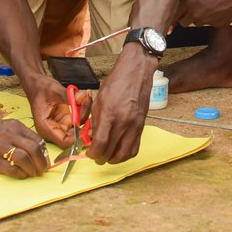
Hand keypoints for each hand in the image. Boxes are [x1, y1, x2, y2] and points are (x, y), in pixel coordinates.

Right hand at [0, 118, 50, 177]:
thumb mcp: (6, 126)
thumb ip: (21, 135)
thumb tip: (38, 149)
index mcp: (15, 126)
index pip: (37, 139)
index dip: (44, 152)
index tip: (45, 160)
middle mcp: (9, 135)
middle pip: (33, 149)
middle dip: (42, 162)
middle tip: (42, 170)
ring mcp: (0, 147)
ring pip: (24, 158)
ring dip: (32, 169)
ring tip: (33, 174)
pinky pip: (11, 169)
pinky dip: (20, 174)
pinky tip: (22, 175)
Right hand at [25, 77, 90, 146]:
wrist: (37, 83)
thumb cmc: (40, 88)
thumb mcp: (54, 91)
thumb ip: (69, 96)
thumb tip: (83, 97)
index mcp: (45, 127)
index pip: (64, 141)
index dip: (78, 137)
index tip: (88, 127)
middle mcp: (52, 129)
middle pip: (73, 136)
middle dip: (84, 125)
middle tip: (92, 112)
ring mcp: (60, 125)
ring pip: (78, 128)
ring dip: (85, 115)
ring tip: (88, 100)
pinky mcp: (65, 120)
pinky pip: (78, 120)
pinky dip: (83, 111)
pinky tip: (86, 100)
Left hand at [86, 47, 151, 163]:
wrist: (136, 72)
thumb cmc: (116, 82)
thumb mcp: (99, 100)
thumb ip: (95, 121)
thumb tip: (91, 138)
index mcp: (110, 113)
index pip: (101, 144)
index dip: (93, 153)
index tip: (89, 153)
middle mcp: (124, 122)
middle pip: (111, 153)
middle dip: (100, 157)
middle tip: (95, 154)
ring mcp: (135, 125)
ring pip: (124, 155)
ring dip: (113, 159)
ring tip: (107, 154)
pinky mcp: (142, 126)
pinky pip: (134, 149)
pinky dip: (125, 154)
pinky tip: (118, 150)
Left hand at [176, 0, 231, 26]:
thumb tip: (186, 1)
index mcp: (190, 2)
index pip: (175, 15)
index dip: (172, 19)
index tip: (169, 24)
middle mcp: (198, 14)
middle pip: (184, 23)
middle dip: (185, 17)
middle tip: (190, 11)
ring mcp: (209, 21)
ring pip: (198, 23)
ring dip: (200, 17)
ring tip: (209, 5)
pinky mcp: (220, 24)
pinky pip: (212, 23)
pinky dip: (213, 18)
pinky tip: (219, 7)